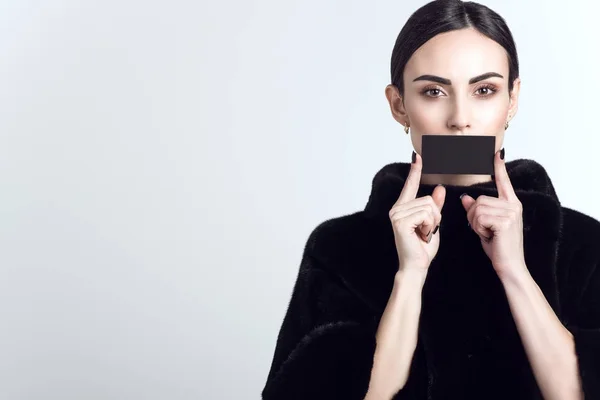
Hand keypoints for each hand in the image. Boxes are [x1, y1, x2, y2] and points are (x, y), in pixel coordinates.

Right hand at [389, 151, 445, 271]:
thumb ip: (435, 206)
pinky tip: (421, 236)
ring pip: (429, 207)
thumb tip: (439, 188)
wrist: (416, 266)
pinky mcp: (400, 221)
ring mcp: (396, 214)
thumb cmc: (422, 248)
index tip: (418, 156)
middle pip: (428, 199)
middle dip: (435, 216)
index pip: (410, 185)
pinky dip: (429, 226)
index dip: (415, 171)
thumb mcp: (433, 224)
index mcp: (403, 208)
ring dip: (433, 222)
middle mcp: (396, 209)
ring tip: (424, 234)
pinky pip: (426, 214)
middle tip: (427, 231)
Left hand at [460, 149, 526, 278]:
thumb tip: (465, 198)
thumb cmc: (499, 248)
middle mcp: (513, 206)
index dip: (499, 168)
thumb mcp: (484, 226)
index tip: (496, 153)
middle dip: (473, 217)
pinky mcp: (505, 221)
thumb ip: (477, 211)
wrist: (510, 266)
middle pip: (478, 199)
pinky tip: (490, 237)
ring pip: (476, 208)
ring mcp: (511, 213)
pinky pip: (478, 217)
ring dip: (475, 224)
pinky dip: (478, 229)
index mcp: (511, 205)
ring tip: (488, 234)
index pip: (504, 182)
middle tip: (485, 231)